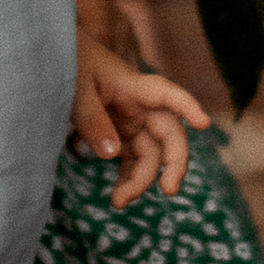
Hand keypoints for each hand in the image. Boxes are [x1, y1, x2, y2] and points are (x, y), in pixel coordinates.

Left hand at [72, 29, 209, 205]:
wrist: (59, 61)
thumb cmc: (70, 66)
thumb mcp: (76, 89)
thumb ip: (93, 119)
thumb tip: (111, 154)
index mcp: (135, 86)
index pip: (168, 94)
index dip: (188, 107)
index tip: (204, 123)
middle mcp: (142, 107)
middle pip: (170, 135)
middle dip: (175, 164)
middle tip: (170, 190)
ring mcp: (133, 123)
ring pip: (152, 155)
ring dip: (142, 180)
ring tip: (119, 202)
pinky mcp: (121, 136)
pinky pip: (133, 161)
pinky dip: (129, 179)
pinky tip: (119, 197)